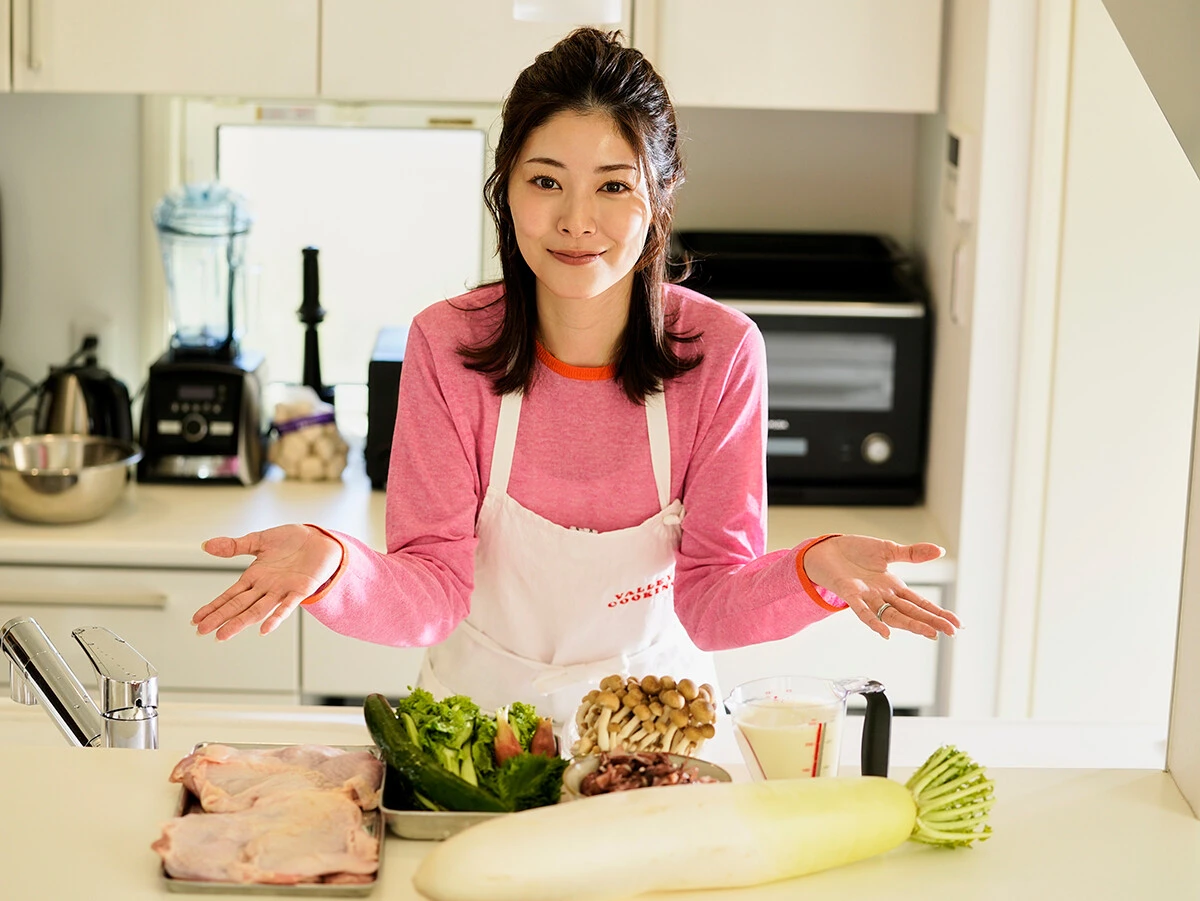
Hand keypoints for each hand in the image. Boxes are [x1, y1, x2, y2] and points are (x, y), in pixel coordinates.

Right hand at [192, 524, 342, 640]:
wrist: (320, 539)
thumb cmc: (292, 541)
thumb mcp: (259, 540)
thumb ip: (234, 546)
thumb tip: (206, 545)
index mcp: (255, 576)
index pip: (229, 595)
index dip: (213, 607)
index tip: (196, 620)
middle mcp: (266, 587)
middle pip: (239, 606)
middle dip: (220, 618)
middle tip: (202, 632)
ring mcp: (282, 590)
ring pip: (258, 610)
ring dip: (241, 622)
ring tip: (224, 634)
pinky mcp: (301, 589)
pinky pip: (287, 606)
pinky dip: (276, 618)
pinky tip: (265, 630)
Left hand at [801, 534, 959, 639]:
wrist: (826, 550)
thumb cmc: (855, 552)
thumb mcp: (888, 549)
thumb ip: (913, 553)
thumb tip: (941, 550)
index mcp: (894, 587)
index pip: (921, 603)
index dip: (938, 613)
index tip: (957, 624)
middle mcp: (883, 596)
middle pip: (911, 612)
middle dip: (931, 621)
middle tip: (951, 633)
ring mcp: (867, 597)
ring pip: (892, 615)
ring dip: (911, 624)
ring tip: (930, 633)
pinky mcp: (849, 593)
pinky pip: (863, 611)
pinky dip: (874, 622)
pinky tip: (886, 633)